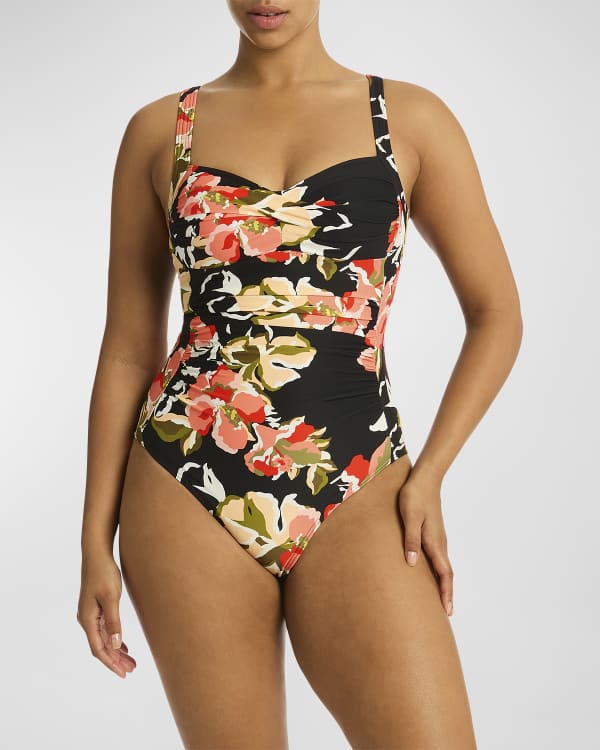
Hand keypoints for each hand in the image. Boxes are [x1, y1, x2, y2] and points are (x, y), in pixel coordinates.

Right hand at [77, 551, 136, 677]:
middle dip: (115, 660)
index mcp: (88, 619)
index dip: (110, 663)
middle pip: (101, 647)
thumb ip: (113, 621)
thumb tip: (115, 645)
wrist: (97, 554)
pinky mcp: (96, 607)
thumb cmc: (103, 573)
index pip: (98, 649)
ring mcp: (90, 614)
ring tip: (131, 662)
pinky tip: (123, 645)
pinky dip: (114, 639)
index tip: (123, 674)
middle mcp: (86, 619)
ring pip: (104, 639)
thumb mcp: (111, 597)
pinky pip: (104, 630)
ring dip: (116, 651)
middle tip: (131, 670)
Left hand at [397, 471, 453, 616]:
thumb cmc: (414, 496)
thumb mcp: (409, 516)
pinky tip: (432, 574)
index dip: (445, 593)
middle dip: (447, 594)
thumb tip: (412, 563)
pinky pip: (439, 558)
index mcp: (434, 542)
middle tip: (447, 613)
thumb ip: (411, 538)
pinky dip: (439, 571)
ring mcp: (438, 538)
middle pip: (446, 574)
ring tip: (440, 599)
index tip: (447, 611)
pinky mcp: (433, 533)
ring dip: (444, 584)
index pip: (444, 574)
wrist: (425, 479)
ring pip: (443, 566)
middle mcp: (439, 543)